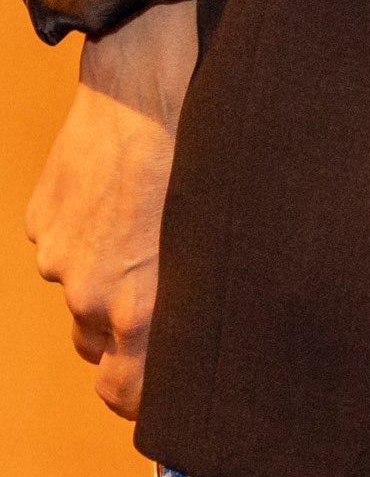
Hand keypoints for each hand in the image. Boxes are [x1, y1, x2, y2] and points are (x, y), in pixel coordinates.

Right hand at [27, 0, 193, 419]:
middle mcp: (92, 294)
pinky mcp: (42, 223)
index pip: (128, 394)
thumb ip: (205, 293)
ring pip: (82, 298)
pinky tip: (125, 198)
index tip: (166, 388)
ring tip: (149, 230)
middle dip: (131, 334)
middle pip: (102, 348)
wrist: (152, 79)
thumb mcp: (221, 232)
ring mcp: (60, 258)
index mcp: (143, 307)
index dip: (146, 397)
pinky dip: (90, 240)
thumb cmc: (206, 148)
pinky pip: (66, 251)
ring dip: (108, 281)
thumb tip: (216, 329)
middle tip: (167, 295)